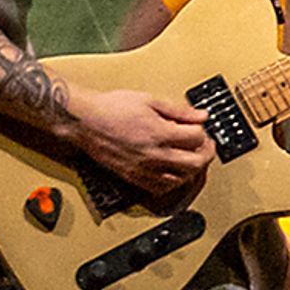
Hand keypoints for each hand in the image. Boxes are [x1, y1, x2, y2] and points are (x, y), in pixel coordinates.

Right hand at [63, 83, 215, 188]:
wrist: (83, 121)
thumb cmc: (110, 108)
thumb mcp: (149, 100)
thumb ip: (179, 110)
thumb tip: (201, 116)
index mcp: (160, 133)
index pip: (197, 138)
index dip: (203, 131)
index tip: (200, 127)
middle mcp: (154, 154)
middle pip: (195, 163)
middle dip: (206, 153)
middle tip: (205, 146)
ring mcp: (143, 168)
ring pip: (181, 180)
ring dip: (192, 170)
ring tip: (190, 158)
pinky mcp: (133, 177)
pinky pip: (160, 188)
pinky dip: (172, 182)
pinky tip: (173, 172)